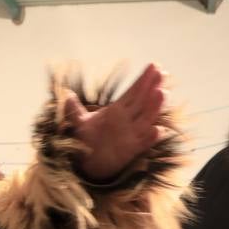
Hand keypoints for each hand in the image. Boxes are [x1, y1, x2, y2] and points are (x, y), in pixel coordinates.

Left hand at [66, 64, 174, 181]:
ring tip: (162, 93)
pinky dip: (150, 137)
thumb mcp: (79, 123)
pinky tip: (157, 130)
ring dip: (154, 107)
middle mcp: (128, 119)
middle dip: (152, 87)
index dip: (143, 80)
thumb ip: (74, 110)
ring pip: (146, 118)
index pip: (133, 92)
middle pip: (142, 101)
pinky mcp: (132, 149)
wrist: (88, 162)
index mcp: (117, 110)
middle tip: (162, 74)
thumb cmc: (88, 139)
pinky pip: (143, 143)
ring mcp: (132, 134)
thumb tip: (66, 95)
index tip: (154, 66)